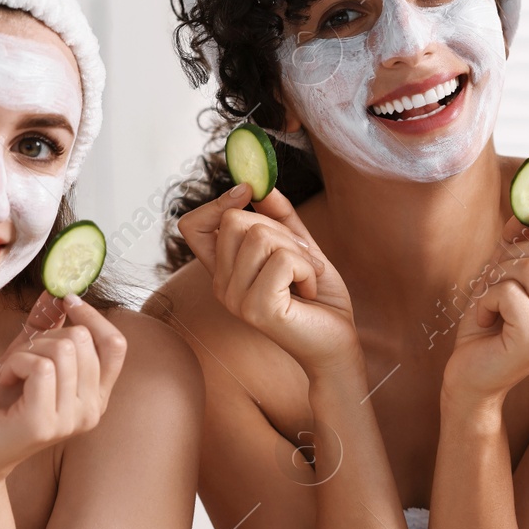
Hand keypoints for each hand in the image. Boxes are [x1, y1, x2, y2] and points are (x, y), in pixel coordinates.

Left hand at [0, 293, 128, 480]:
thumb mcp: (26, 361)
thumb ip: (46, 330)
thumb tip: (57, 294)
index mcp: (95, 397)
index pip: (115, 345)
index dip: (93, 317)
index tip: (66, 302)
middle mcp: (91, 412)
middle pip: (83, 341)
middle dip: (45, 337)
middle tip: (21, 358)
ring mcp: (70, 420)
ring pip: (63, 350)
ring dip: (25, 351)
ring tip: (10, 372)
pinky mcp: (44, 423)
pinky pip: (40, 367)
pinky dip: (14, 363)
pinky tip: (4, 379)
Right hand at [176, 185, 357, 374]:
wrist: (337, 342)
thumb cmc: (318, 298)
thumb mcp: (299, 248)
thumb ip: (280, 218)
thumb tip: (262, 186)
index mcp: (224, 272)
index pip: (191, 226)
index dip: (218, 203)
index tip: (248, 192)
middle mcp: (221, 287)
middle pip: (235, 220)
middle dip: (279, 229)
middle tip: (302, 258)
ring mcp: (236, 299)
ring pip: (261, 236)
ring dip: (299, 251)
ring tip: (308, 277)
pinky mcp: (257, 308)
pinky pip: (283, 259)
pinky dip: (308, 268)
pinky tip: (310, 290)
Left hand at [443, 212, 528, 402]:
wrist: (470, 376)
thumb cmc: (487, 324)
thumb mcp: (503, 275)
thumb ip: (517, 245)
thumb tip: (523, 213)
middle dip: (513, 254)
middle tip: (494, 281)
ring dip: (496, 278)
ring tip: (489, 303)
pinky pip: (509, 292)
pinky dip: (485, 299)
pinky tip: (484, 321)